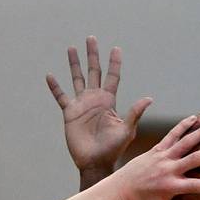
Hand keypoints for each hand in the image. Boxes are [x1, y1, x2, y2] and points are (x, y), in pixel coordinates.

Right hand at [46, 37, 152, 175]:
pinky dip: (55, 87)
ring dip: (74, 64)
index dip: (114, 63)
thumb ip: (134, 113)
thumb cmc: (113, 149)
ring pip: (77, 79)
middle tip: (91, 38)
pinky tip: (50, 76)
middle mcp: (95, 99)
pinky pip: (61, 96)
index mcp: (109, 101)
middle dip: (93, 55)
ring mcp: (81, 105)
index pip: (113, 76)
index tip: (115, 48)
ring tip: (71, 48)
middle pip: (94, 71)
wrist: (95, 161)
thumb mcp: (126, 130)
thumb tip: (149, 98)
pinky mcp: (70, 113)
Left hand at [113, 116, 199, 199]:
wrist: (121, 189)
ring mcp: (162, 157)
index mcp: (170, 187)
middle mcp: (168, 170)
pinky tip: (194, 118)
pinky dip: (182, 126)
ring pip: (184, 143)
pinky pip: (171, 135)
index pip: (194, 186)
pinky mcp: (156, 149)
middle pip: (193, 159)